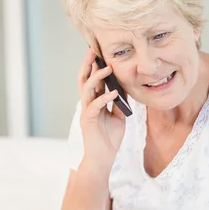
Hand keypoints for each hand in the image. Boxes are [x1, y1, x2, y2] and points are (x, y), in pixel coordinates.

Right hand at [77, 47, 125, 168]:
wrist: (103, 159)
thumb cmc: (109, 139)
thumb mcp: (118, 117)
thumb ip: (119, 102)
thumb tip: (125, 88)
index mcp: (94, 102)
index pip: (92, 79)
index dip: (94, 66)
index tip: (99, 51)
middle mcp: (88, 104)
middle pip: (84, 79)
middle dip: (88, 64)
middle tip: (94, 50)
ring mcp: (86, 112)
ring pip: (86, 89)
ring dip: (97, 77)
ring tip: (107, 68)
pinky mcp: (88, 121)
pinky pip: (94, 106)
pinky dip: (103, 98)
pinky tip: (113, 93)